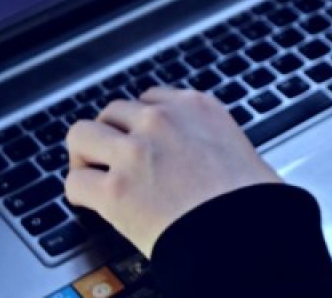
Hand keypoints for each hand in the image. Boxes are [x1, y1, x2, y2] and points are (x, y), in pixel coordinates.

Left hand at [64, 88, 280, 256]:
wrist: (249, 233)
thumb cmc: (256, 202)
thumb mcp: (240, 150)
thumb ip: (210, 141)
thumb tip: (201, 158)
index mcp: (197, 107)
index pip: (151, 98)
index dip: (140, 122)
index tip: (141, 138)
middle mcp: (161, 120)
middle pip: (112, 111)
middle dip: (111, 134)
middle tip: (112, 158)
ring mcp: (135, 152)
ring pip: (81, 135)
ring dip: (86, 155)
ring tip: (92, 174)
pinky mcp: (115, 191)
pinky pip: (76, 182)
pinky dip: (79, 194)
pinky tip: (90, 204)